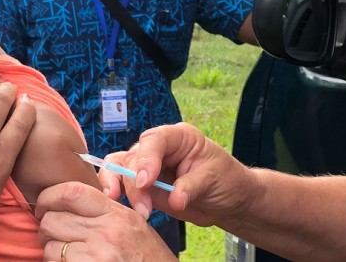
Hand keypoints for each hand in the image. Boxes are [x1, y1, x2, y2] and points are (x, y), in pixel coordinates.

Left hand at [35, 182, 174, 261]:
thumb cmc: (147, 257)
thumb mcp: (133, 225)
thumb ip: (104, 211)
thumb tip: (66, 201)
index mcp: (117, 213)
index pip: (72, 192)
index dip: (49, 197)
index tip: (44, 206)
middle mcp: (107, 232)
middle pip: (53, 219)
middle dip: (47, 229)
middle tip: (53, 237)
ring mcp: (97, 255)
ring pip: (50, 246)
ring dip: (52, 252)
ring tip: (66, 255)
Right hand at [100, 123, 256, 227]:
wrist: (228, 200)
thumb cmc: (226, 180)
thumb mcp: (214, 178)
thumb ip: (191, 186)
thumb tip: (174, 199)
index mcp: (178, 137)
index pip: (154, 140)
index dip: (146, 159)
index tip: (145, 183)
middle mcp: (158, 148)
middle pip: (133, 158)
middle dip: (133, 184)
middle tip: (144, 209)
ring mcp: (148, 167)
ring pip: (119, 168)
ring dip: (118, 187)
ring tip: (127, 207)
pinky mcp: (143, 186)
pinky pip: (121, 185)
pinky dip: (117, 194)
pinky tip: (119, 206)